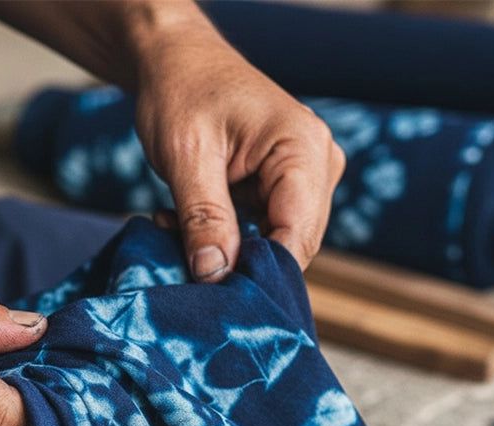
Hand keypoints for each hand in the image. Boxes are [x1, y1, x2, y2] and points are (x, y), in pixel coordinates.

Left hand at [0, 1, 343, 281]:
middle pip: (293, 246)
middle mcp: (318, 164)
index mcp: (304, 149)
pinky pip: (265, 231)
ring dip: (229, 251)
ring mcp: (306, 177)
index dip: (259, 274)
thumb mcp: (186, 156)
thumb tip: (214, 277)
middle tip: (184, 261)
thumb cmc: (181, 91)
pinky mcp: (286, 188)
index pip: (297, 237)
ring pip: (278, 244)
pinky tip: (188, 225)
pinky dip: (227, 238)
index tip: (216, 298)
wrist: (176, 60)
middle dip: (241, 264)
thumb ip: (204, 219)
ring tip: (177, 229)